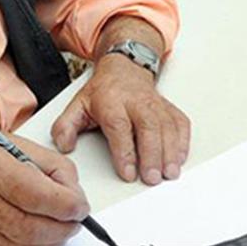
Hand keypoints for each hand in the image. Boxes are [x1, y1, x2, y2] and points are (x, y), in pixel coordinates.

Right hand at [0, 129, 89, 245]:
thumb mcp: (14, 145)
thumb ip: (51, 166)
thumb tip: (75, 194)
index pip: (36, 195)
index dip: (66, 205)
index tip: (80, 207)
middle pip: (30, 229)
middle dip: (61, 228)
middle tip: (71, 221)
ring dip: (45, 242)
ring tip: (50, 227)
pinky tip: (27, 236)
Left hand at [51, 53, 190, 185]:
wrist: (125, 67)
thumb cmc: (103, 91)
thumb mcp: (78, 104)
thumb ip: (66, 126)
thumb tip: (64, 146)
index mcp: (111, 101)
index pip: (120, 127)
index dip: (125, 151)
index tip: (128, 172)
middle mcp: (136, 102)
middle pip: (148, 127)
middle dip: (152, 154)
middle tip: (152, 177)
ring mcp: (155, 104)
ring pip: (167, 127)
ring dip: (170, 151)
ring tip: (169, 173)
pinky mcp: (168, 108)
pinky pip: (180, 123)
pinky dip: (182, 141)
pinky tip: (179, 158)